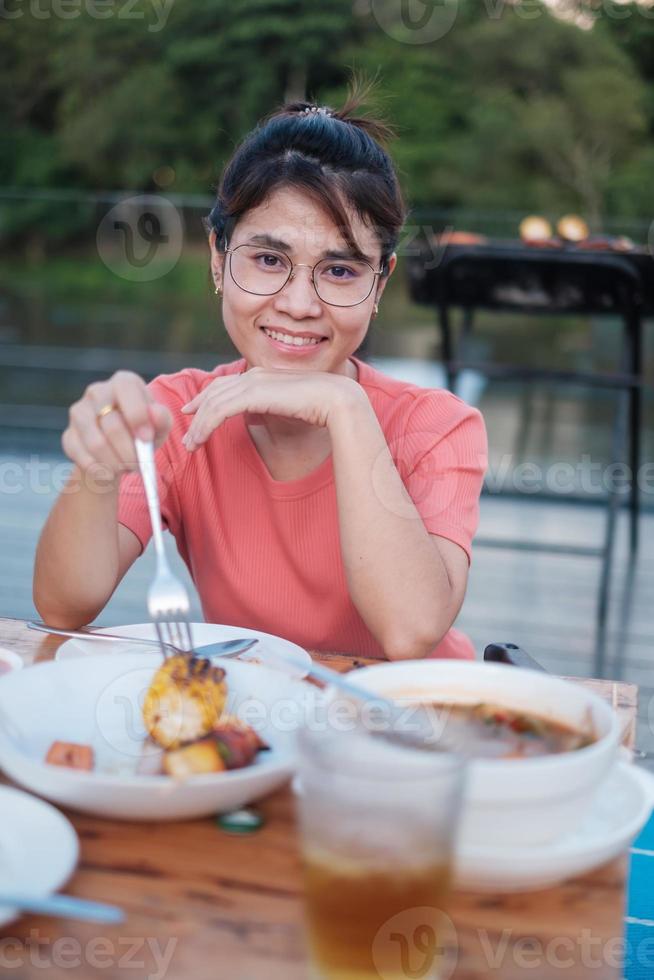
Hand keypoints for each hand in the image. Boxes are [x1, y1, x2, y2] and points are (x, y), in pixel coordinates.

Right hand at [62, 371, 171, 476]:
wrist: (119, 447)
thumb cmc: (143, 431)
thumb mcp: (159, 426)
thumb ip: (162, 418)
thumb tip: (155, 414)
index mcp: (123, 382)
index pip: (126, 389)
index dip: (137, 416)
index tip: (147, 439)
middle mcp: (98, 391)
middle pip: (112, 424)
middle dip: (129, 451)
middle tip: (139, 466)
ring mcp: (79, 412)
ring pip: (97, 444)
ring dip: (116, 463)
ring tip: (127, 468)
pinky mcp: (69, 435)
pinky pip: (83, 457)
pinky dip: (100, 470)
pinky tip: (110, 471)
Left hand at [180, 367, 360, 450]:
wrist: (336, 400)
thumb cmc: (318, 407)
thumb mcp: (286, 406)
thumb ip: (268, 408)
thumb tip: (256, 418)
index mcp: (261, 375)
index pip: (225, 384)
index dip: (206, 398)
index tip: (193, 412)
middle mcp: (253, 375)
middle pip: (214, 392)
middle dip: (197, 412)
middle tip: (186, 433)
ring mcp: (252, 382)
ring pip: (213, 403)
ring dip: (198, 425)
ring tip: (190, 445)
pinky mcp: (252, 394)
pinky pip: (219, 411)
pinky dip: (205, 426)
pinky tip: (199, 440)